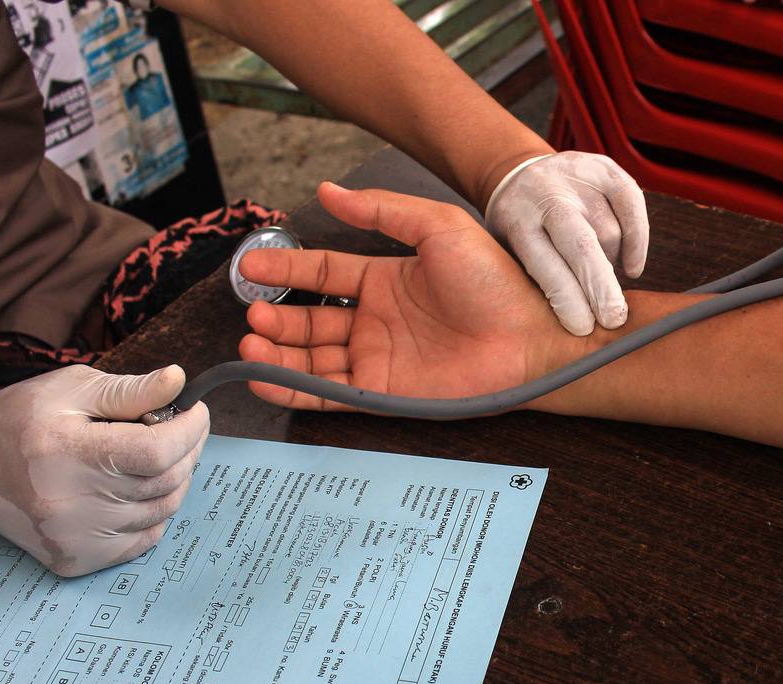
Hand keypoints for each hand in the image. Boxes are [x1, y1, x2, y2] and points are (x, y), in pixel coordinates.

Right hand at [0, 365, 209, 576]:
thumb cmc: (20, 422)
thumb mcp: (70, 390)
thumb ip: (130, 391)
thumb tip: (178, 382)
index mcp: (68, 452)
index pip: (157, 450)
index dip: (189, 429)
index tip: (195, 411)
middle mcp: (70, 502)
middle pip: (166, 480)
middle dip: (187, 449)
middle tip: (181, 428)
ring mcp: (74, 536)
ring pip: (163, 510)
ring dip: (174, 479)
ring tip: (158, 456)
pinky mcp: (77, 559)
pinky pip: (144, 539)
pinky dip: (154, 512)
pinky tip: (138, 488)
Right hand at [238, 183, 581, 410]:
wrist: (530, 336)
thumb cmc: (495, 280)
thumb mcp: (438, 227)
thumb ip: (383, 211)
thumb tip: (330, 191)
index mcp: (386, 280)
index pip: (323, 274)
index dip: (287, 271)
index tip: (253, 266)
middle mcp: (376, 321)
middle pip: (310, 321)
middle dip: (277, 318)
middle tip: (252, 312)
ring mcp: (378, 359)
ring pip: (312, 359)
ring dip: (277, 352)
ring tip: (252, 341)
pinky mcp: (384, 394)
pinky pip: (329, 393)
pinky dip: (293, 389)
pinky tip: (264, 377)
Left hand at [484, 151, 648, 335]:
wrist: (519, 176)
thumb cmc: (518, 231)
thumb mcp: (508, 254)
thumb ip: (537, 281)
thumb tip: (572, 328)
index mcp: (517, 222)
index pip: (544, 264)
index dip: (566, 297)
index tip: (583, 328)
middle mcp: (546, 196)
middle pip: (581, 244)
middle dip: (599, 286)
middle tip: (614, 319)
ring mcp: (575, 178)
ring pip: (609, 231)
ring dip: (611, 263)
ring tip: (599, 277)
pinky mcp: (603, 167)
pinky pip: (632, 202)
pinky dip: (638, 238)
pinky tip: (632, 265)